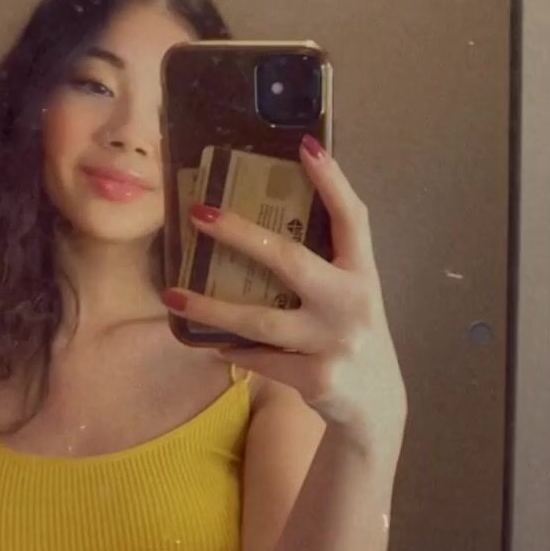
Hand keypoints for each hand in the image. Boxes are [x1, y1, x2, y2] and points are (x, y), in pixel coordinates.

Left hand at [162, 135, 406, 446]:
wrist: (377, 404)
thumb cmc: (351, 334)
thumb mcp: (349, 295)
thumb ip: (322, 265)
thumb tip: (258, 226)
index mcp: (363, 273)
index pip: (352, 218)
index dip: (332, 181)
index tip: (305, 146)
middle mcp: (352, 302)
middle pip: (289, 260)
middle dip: (240, 234)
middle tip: (199, 213)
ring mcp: (334, 342)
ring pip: (260, 320)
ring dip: (211, 308)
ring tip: (172, 296)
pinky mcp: (316, 378)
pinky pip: (261, 358)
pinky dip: (232, 349)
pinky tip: (207, 342)